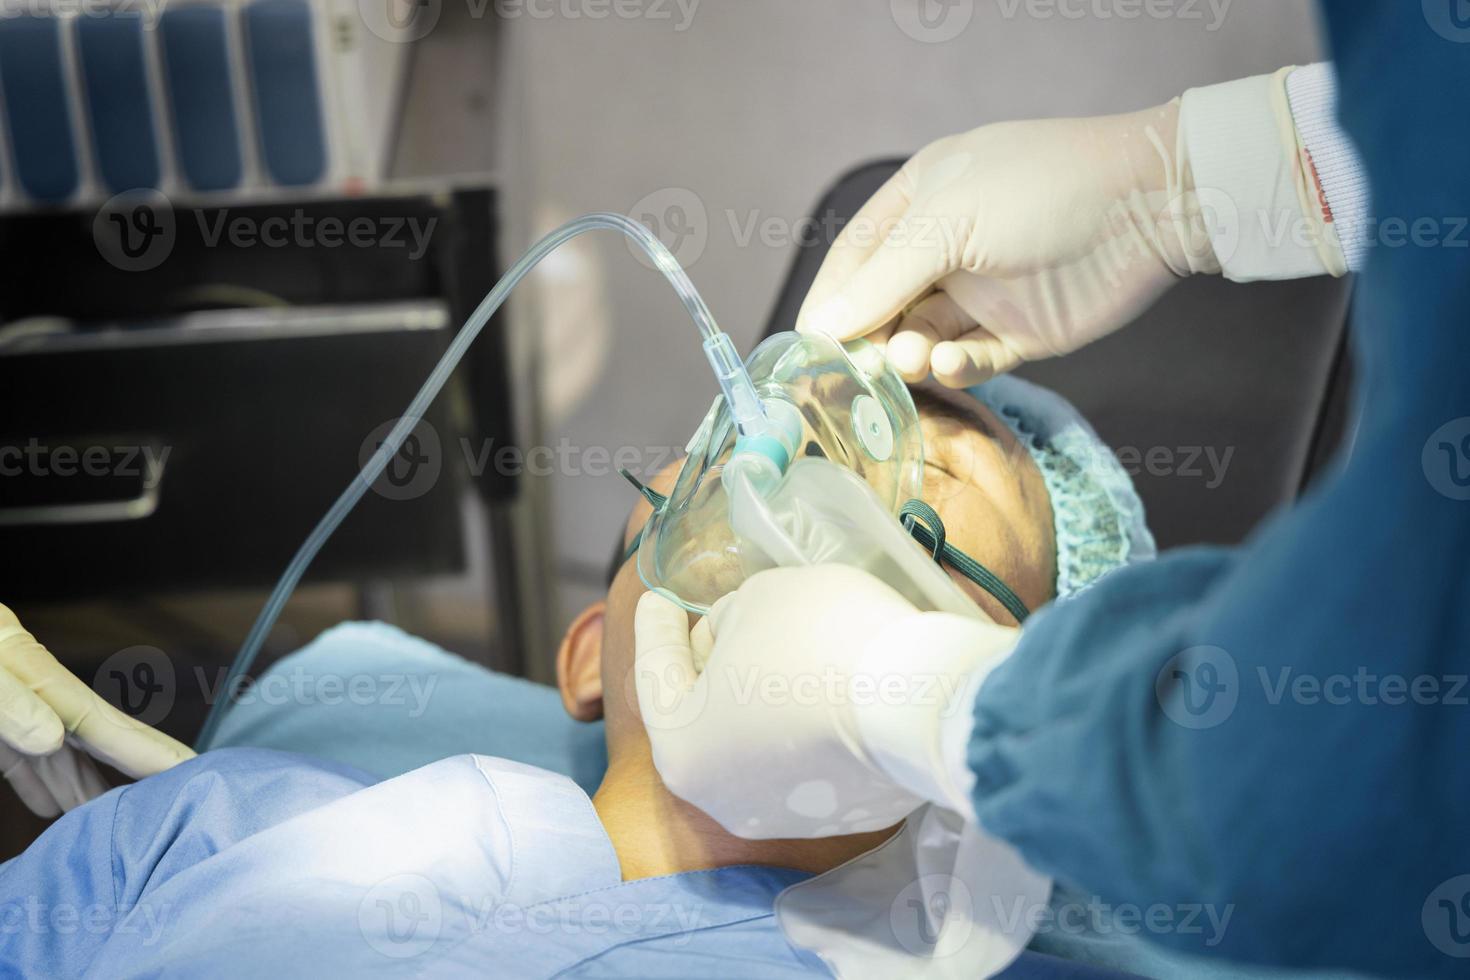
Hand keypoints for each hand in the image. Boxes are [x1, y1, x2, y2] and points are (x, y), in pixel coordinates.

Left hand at [0, 604, 193, 816]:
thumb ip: (8, 703)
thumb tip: (51, 739)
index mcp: (42, 684)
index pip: (110, 728)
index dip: (153, 754)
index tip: (194, 774)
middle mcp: (40, 699)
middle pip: (101, 745)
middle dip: (141, 774)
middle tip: (189, 801)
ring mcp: (17, 713)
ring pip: (68, 759)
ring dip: (97, 791)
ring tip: (135, 822)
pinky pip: (29, 763)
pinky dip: (49, 787)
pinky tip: (61, 808)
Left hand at [633, 565, 1018, 837]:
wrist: (918, 700)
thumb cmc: (816, 640)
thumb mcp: (759, 597)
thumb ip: (732, 618)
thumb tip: (740, 636)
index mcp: (682, 751)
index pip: (656, 676)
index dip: (657, 627)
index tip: (658, 597)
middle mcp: (724, 800)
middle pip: (707, 716)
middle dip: (711, 664)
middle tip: (718, 620)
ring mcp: (789, 814)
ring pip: (761, 741)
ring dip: (764, 695)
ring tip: (783, 649)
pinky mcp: (847, 813)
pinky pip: (814, 757)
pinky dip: (812, 720)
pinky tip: (831, 684)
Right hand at [797, 100, 1219, 386]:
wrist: (1150, 206)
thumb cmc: (1040, 191)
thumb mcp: (946, 221)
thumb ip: (882, 278)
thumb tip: (821, 327)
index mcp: (919, 203)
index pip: (854, 259)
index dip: (830, 301)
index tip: (810, 347)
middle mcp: (943, 248)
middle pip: (882, 306)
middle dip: (869, 337)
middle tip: (862, 368)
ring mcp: (981, 292)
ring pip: (922, 338)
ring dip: (910, 353)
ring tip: (914, 359)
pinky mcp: (1018, 333)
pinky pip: (970, 361)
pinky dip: (956, 367)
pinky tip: (954, 363)